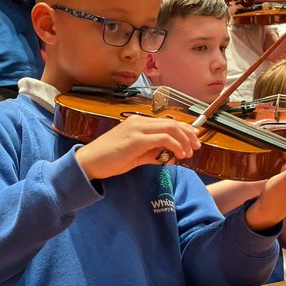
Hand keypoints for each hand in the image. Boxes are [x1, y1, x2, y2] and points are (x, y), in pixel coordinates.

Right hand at [74, 114, 200, 179]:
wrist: (88, 162)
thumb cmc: (108, 159)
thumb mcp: (135, 156)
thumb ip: (152, 154)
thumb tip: (169, 157)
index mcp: (138, 123)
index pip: (167, 122)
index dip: (184, 128)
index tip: (194, 138)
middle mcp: (138, 122)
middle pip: (172, 122)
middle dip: (188, 134)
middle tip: (196, 146)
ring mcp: (137, 129)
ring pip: (170, 128)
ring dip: (184, 141)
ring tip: (189, 153)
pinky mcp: (136, 139)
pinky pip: (163, 139)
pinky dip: (175, 146)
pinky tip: (178, 155)